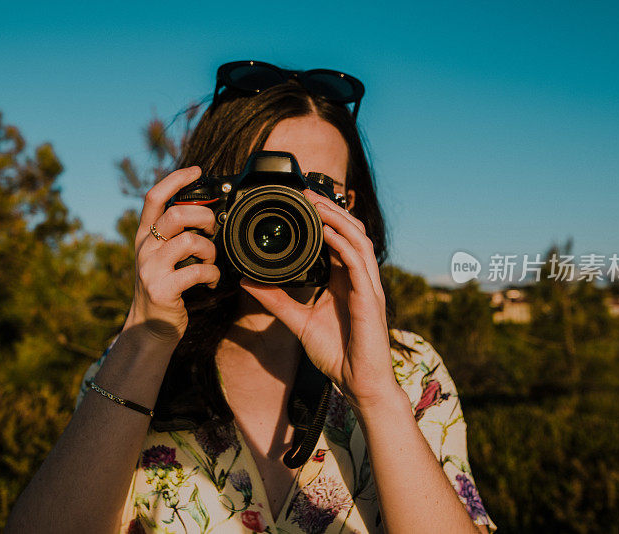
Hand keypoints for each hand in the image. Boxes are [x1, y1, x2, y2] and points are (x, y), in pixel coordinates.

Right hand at [124, 166, 220, 343]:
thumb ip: (174, 235)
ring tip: (211, 261)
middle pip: (175, 214)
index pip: (154, 196)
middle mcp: (144, 248)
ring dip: (210, 250)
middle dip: (203, 217)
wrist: (149, 327)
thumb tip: (205, 212)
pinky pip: (197, 271)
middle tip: (211, 229)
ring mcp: (150, 269)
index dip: (175, 178)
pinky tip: (210, 281)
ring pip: (189, 241)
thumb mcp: (161, 257)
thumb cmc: (164, 287)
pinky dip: (211, 274)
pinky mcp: (161, 289)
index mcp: (144, 235)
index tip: (197, 170)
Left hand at [240, 189, 395, 406]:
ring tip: (316, 203)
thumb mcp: (298, 322)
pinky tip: (327, 231)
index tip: (301, 202)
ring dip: (338, 218)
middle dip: (331, 209)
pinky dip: (344, 244)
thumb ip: (275, 300)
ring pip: (358, 239)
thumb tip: (248, 281)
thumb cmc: (337, 354)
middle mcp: (358, 278)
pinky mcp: (370, 298)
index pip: (338, 240)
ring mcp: (367, 286)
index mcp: (344, 281)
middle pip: (350, 232)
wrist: (359, 383)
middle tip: (306, 193)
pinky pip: (359, 263)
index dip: (324, 218)